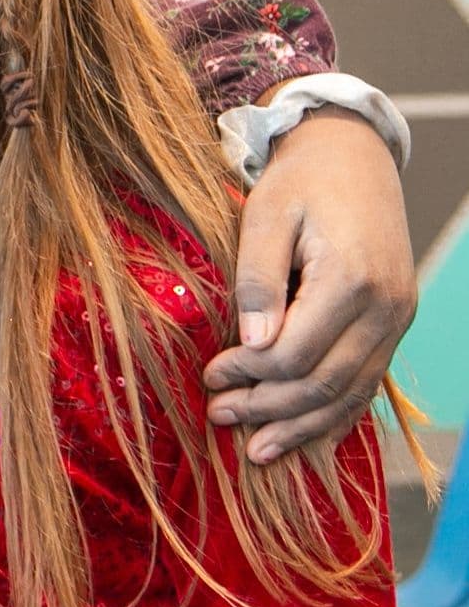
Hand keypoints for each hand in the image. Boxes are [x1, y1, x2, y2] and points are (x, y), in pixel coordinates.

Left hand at [204, 109, 416, 462]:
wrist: (353, 155)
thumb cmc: (301, 182)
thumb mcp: (265, 217)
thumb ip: (258, 280)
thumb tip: (252, 345)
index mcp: (351, 279)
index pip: (295, 354)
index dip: (248, 375)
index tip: (209, 376)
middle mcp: (385, 307)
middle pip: (324, 384)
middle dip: (269, 409)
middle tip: (220, 417)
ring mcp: (396, 319)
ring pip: (351, 393)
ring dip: (302, 426)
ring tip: (257, 450)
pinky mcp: (394, 323)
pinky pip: (369, 382)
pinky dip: (337, 415)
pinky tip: (307, 438)